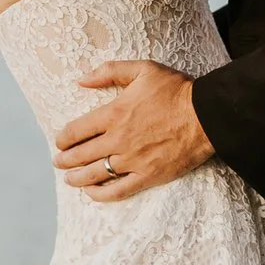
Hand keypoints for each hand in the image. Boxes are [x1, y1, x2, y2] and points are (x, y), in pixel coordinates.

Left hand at [52, 60, 214, 203]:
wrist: (207, 115)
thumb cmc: (176, 90)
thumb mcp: (143, 69)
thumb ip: (109, 71)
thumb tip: (80, 79)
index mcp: (114, 113)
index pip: (76, 130)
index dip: (63, 138)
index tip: (60, 141)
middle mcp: (119, 139)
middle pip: (81, 155)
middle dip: (65, 160)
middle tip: (58, 162)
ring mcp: (133, 160)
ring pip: (95, 174)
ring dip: (77, 178)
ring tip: (69, 179)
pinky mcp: (148, 176)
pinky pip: (118, 190)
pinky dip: (101, 194)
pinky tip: (92, 193)